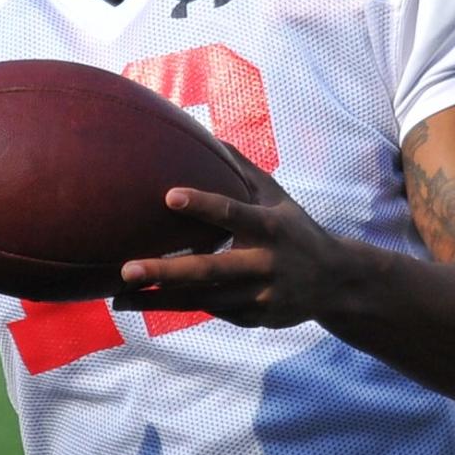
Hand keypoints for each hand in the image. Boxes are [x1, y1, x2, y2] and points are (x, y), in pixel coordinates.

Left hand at [113, 149, 341, 327]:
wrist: (336, 282)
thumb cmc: (295, 229)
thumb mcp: (278, 197)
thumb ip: (242, 170)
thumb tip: (207, 136)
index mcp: (269, 227)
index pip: (232, 213)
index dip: (202, 205)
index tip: (168, 196)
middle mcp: (264, 263)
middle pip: (209, 270)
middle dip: (166, 272)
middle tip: (126, 270)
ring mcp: (259, 295)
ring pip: (202, 300)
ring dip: (159, 302)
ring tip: (118, 298)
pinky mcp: (254, 318)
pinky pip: (212, 310)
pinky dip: (179, 307)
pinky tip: (145, 304)